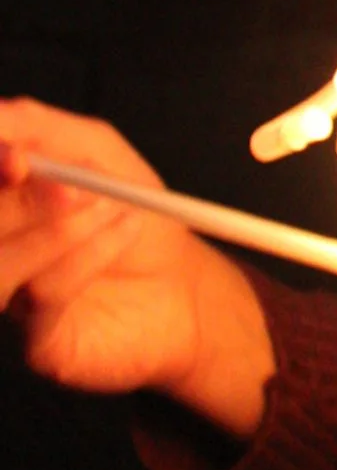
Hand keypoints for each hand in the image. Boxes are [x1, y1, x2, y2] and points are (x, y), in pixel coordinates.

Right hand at [0, 102, 274, 440]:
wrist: (185, 284)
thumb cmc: (133, 210)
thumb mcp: (93, 151)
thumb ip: (38, 129)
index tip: (17, 160)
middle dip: (21, 202)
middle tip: (77, 186)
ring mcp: (7, 296)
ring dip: (55, 228)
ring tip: (110, 207)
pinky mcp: (35, 341)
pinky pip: (41, 295)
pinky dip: (85, 255)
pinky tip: (122, 233)